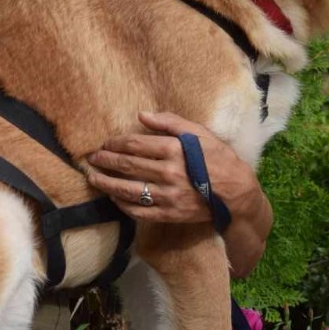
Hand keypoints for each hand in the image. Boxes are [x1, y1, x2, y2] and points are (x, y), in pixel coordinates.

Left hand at [87, 112, 264, 227]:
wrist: (236, 194)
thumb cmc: (219, 159)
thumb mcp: (200, 133)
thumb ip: (171, 122)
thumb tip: (142, 115)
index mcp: (175, 150)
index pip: (135, 144)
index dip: (116, 143)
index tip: (106, 143)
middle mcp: (169, 172)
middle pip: (127, 165)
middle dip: (106, 161)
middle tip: (92, 158)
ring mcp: (168, 196)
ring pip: (128, 189)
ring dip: (106, 183)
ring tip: (93, 178)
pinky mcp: (169, 214)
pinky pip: (139, 210)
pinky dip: (123, 204)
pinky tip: (114, 197)